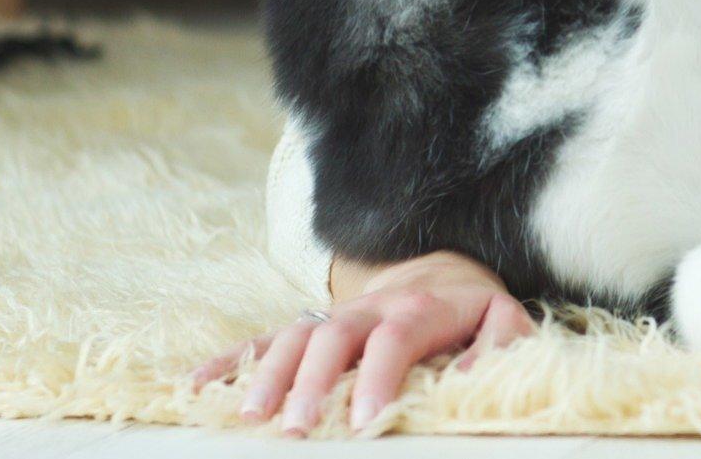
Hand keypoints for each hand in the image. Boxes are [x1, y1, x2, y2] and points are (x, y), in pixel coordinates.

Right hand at [190, 250, 532, 435]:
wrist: (439, 271)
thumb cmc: (471, 310)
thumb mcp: (502, 318)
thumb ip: (502, 344)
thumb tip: (473, 379)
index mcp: (420, 308)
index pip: (396, 337)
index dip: (380, 375)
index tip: (367, 419)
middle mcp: (369, 308)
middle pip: (334, 337)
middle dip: (313, 383)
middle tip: (299, 429)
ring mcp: (332, 315)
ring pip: (292, 336)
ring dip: (268, 375)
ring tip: (250, 417)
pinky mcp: (307, 325)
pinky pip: (263, 339)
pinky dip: (229, 360)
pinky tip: (198, 386)